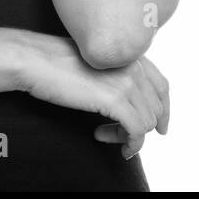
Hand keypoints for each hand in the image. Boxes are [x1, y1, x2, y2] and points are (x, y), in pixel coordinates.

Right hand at [19, 33, 168, 159]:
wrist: (35, 60)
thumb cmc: (56, 62)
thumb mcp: (95, 63)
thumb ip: (115, 75)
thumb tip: (125, 101)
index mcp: (131, 55)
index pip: (162, 87)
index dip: (163, 110)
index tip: (159, 128)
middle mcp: (134, 66)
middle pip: (156, 108)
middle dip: (139, 127)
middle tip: (114, 134)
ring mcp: (126, 82)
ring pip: (147, 122)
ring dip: (127, 136)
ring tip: (103, 134)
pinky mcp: (115, 100)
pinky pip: (136, 131)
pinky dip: (127, 143)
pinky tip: (102, 137)